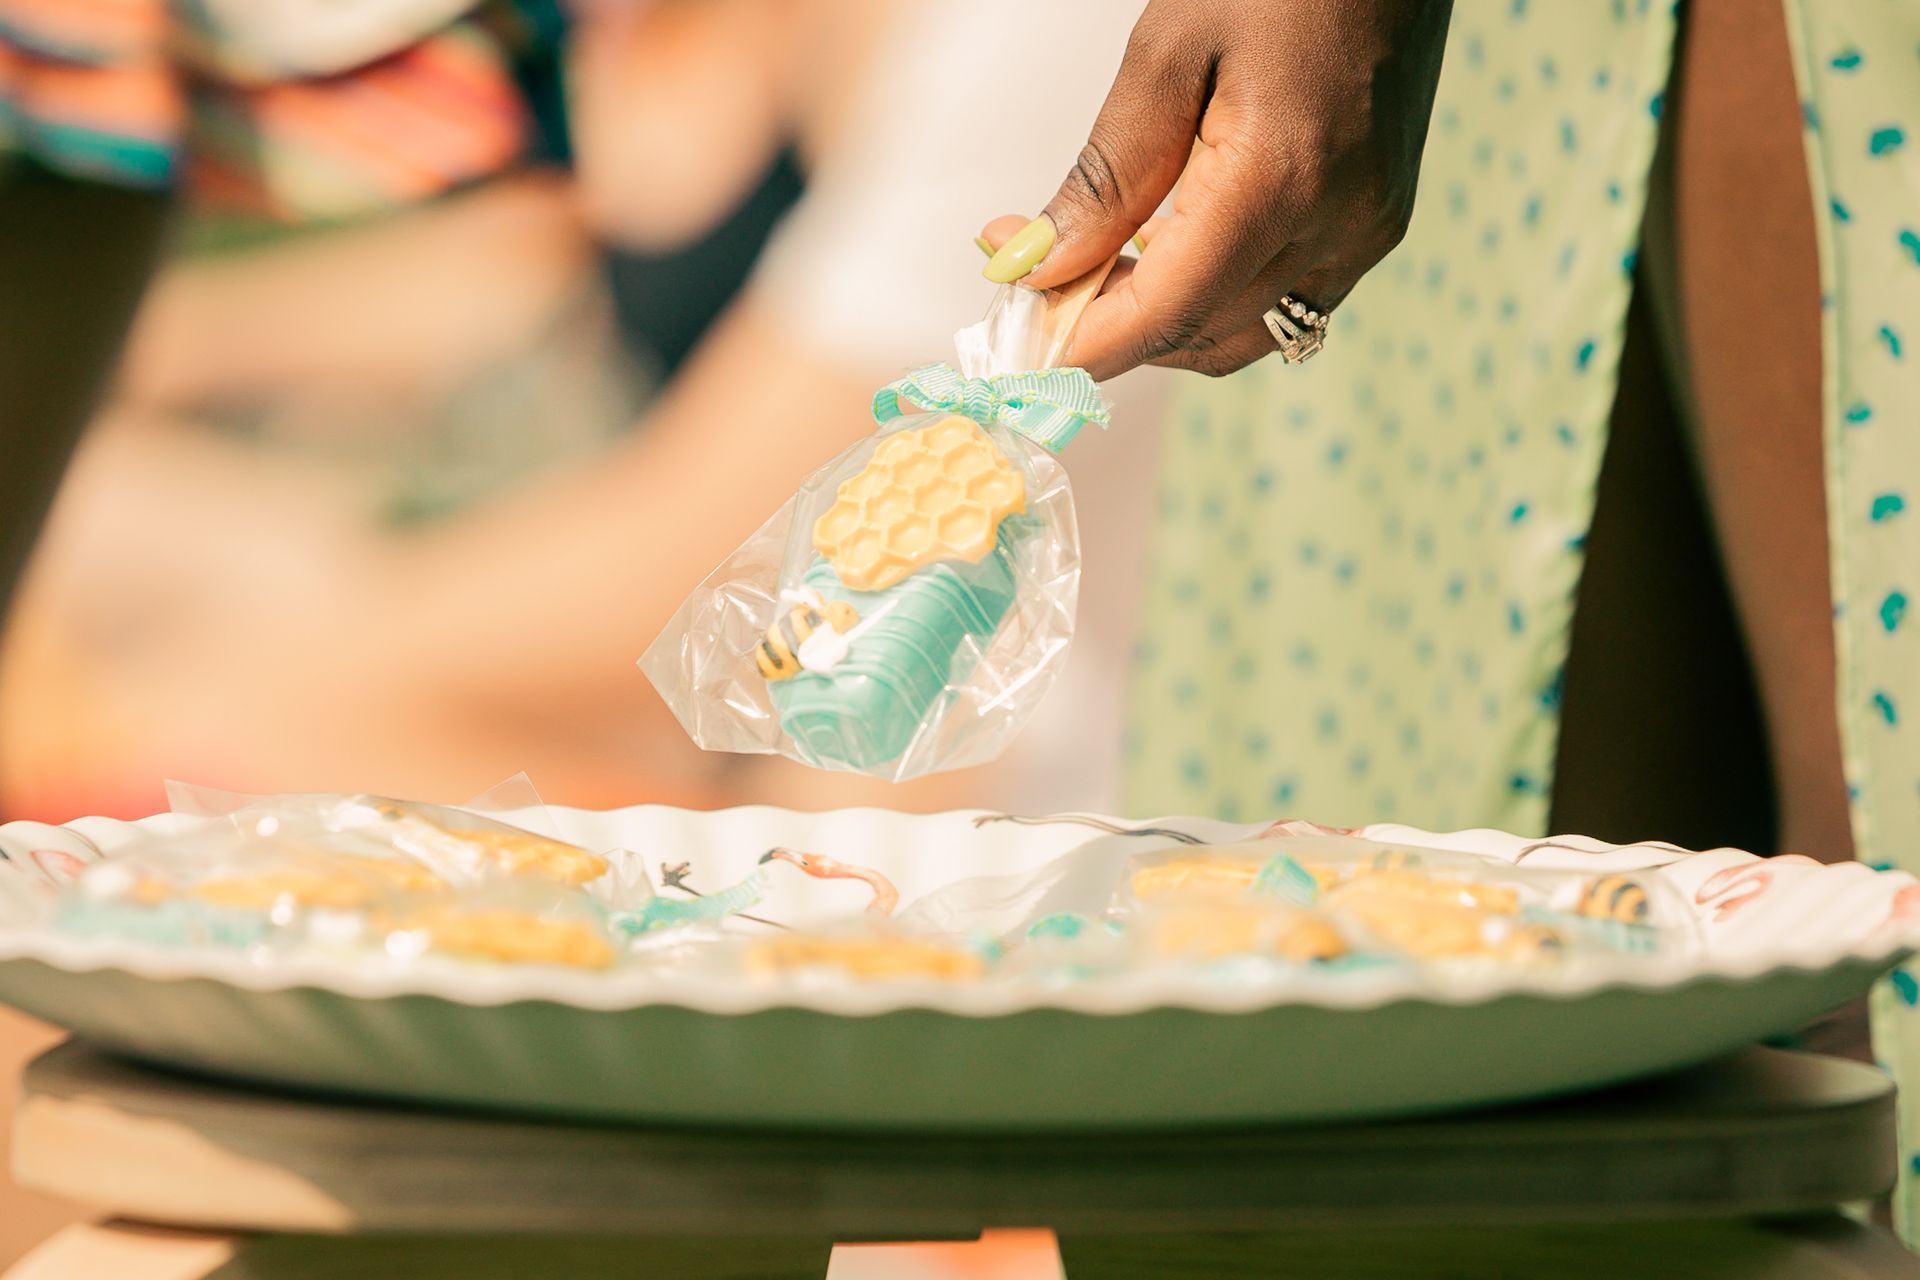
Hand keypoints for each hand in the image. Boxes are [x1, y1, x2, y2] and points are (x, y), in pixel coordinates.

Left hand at [979, 0, 1451, 379]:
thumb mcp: (1166, 53)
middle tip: (1025, 270)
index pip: (1166, 311)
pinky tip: (1165, 249)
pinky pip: (1282, 304)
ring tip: (1089, 265)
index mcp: (1281, 180)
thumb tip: (1039, 268)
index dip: (1083, 348)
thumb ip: (1106, 176)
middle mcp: (1338, 227)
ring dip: (1158, 323)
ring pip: (1240, 335)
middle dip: (1102, 325)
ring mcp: (1367, 233)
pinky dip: (1211, 301)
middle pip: (1196, 331)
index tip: (1014, 352)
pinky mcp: (1378, 224)